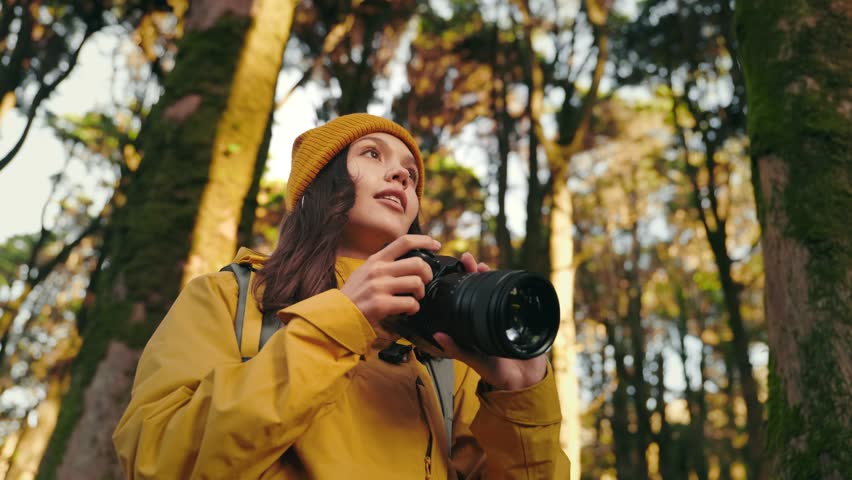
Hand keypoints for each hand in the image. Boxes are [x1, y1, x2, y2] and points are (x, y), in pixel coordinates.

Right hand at [340, 235, 439, 348]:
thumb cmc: (355, 294)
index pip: (404, 241)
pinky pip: (410, 303)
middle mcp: (378, 270)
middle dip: (428, 274)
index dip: (424, 241)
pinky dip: (414, 308)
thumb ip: (384, 264)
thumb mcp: (365, 271)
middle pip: (417, 263)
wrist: (338, 314)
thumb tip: (409, 261)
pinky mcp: (381, 304)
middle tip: (425, 282)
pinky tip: (408, 310)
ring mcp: (379, 287)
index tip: (436, 245)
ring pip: (416, 283)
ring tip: (415, 298)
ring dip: (421, 293)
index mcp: (376, 259)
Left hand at [432, 252, 547, 390]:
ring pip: (498, 289)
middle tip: (468, 259)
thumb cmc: (496, 372)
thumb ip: (457, 349)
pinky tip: (509, 278)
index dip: (461, 282)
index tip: (456, 269)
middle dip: (475, 272)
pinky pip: (517, 298)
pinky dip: (513, 286)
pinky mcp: (522, 317)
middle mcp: (488, 317)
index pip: (466, 297)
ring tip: (483, 265)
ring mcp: (506, 315)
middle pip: (481, 288)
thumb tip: (437, 336)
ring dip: (491, 276)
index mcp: (474, 324)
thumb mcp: (474, 359)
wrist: (524, 381)